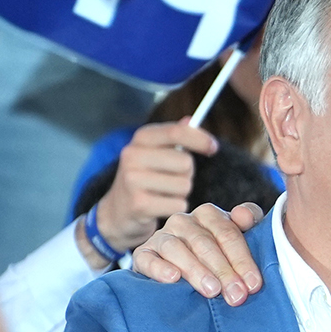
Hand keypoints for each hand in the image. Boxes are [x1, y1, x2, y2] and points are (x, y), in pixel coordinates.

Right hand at [90, 122, 219, 258]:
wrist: (117, 212)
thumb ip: (174, 137)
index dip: (200, 139)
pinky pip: (179, 205)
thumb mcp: (154, 152)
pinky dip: (175, 208)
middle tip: (172, 178)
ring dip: (181, 193)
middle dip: (187, 173)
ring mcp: (133, 180)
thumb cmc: (144, 178)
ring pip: (184, 185)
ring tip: (164, 193)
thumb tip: (191, 120)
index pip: (176, 132)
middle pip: (185, 162)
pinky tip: (160, 207)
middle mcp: (132, 156)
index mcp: (140, 138)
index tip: (213, 148)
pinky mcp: (139, 204)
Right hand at [130, 201, 266, 300]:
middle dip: (224, 271)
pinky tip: (173, 279)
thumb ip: (248, 219)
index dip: (243, 260)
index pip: (228, 233)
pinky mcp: (143, 253)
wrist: (176, 269)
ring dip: (196, 270)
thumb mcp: (234, 238)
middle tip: (236, 295)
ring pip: (177, 249)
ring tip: (211, 290)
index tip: (253, 285)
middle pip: (205, 243)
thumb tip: (244, 216)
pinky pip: (147, 259)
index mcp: (209, 214)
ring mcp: (162, 236)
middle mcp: (184, 221)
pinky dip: (159, 268)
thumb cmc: (216, 255)